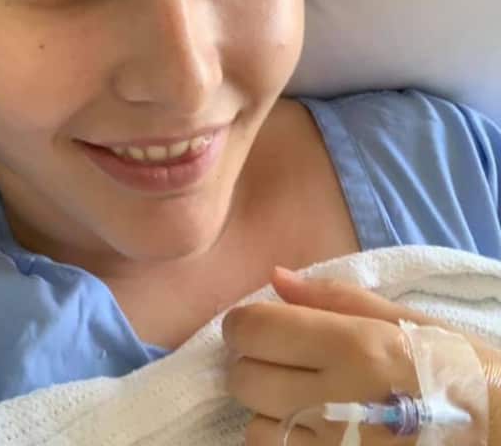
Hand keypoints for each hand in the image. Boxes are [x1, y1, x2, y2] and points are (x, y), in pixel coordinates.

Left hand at [224, 266, 497, 444]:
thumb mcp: (411, 322)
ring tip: (303, 400)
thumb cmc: (463, 372)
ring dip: (268, 410)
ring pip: (254, 426)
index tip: (262, 326)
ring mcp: (336, 445)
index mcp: (356, 346)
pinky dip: (284, 442)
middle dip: (253, 365)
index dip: (246, 324)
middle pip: (243, 378)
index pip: (252, 329)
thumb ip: (336, 299)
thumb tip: (276, 278)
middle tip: (284, 362)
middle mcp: (338, 397)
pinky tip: (314, 429)